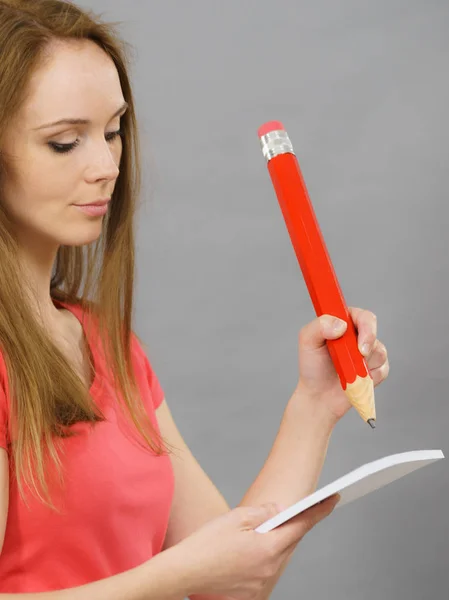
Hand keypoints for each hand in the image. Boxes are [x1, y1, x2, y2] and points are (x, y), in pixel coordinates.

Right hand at [171, 496, 338, 599]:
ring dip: (275, 543)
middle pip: (289, 542)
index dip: (319, 511)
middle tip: (295, 511)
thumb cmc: (206, 544)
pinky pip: (265, 570)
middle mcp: (270, 569)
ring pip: (277, 557)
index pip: (301, 525)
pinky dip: (263, 558)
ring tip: (265, 531)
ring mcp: (261, 584)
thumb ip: (263, 512)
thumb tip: (279, 510)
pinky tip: (251, 551)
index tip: (333, 498)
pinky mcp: (251, 593)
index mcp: (268, 548)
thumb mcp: (236, 518)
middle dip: (292, 527)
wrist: (184, 573)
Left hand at [294, 307, 388, 421]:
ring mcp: (368, 351)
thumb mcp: (307, 342)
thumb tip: (341, 325)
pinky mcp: (376, 368)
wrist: (319, 396)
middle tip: (359, 355)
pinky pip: (383, 368)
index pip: (360, 315)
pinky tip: (356, 380)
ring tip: (346, 371)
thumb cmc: (312, 366)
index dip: (364, 325)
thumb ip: (319, 326)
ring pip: (379, 351)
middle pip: (373, 330)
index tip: (357, 342)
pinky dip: (371, 376)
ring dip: (364, 363)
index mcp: (342, 322)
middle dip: (368, 342)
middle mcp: (357, 334)